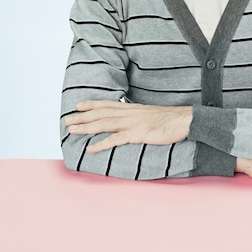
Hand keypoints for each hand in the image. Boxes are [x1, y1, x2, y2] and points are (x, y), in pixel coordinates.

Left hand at [64, 100, 192, 152]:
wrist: (184, 120)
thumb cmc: (170, 120)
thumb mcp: (150, 115)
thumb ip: (138, 117)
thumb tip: (130, 121)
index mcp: (132, 108)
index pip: (107, 104)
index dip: (91, 104)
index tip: (78, 105)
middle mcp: (129, 113)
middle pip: (101, 113)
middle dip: (82, 116)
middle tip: (66, 120)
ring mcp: (132, 123)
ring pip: (104, 123)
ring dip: (86, 127)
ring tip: (71, 130)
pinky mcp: (138, 134)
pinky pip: (116, 139)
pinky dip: (101, 144)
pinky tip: (90, 148)